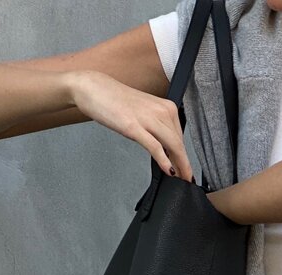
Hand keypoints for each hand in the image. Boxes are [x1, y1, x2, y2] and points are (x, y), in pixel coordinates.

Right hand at [69, 68, 192, 179]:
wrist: (93, 88)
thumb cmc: (116, 101)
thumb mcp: (144, 113)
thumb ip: (156, 128)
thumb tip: (164, 149)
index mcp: (166, 107)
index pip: (180, 137)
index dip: (185, 156)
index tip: (187, 169)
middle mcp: (161, 111)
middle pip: (179, 144)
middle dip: (185, 165)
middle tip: (187, 180)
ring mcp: (148, 119)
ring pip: (172, 146)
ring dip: (180, 166)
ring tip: (181, 180)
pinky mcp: (134, 127)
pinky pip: (155, 146)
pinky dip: (164, 161)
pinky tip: (169, 171)